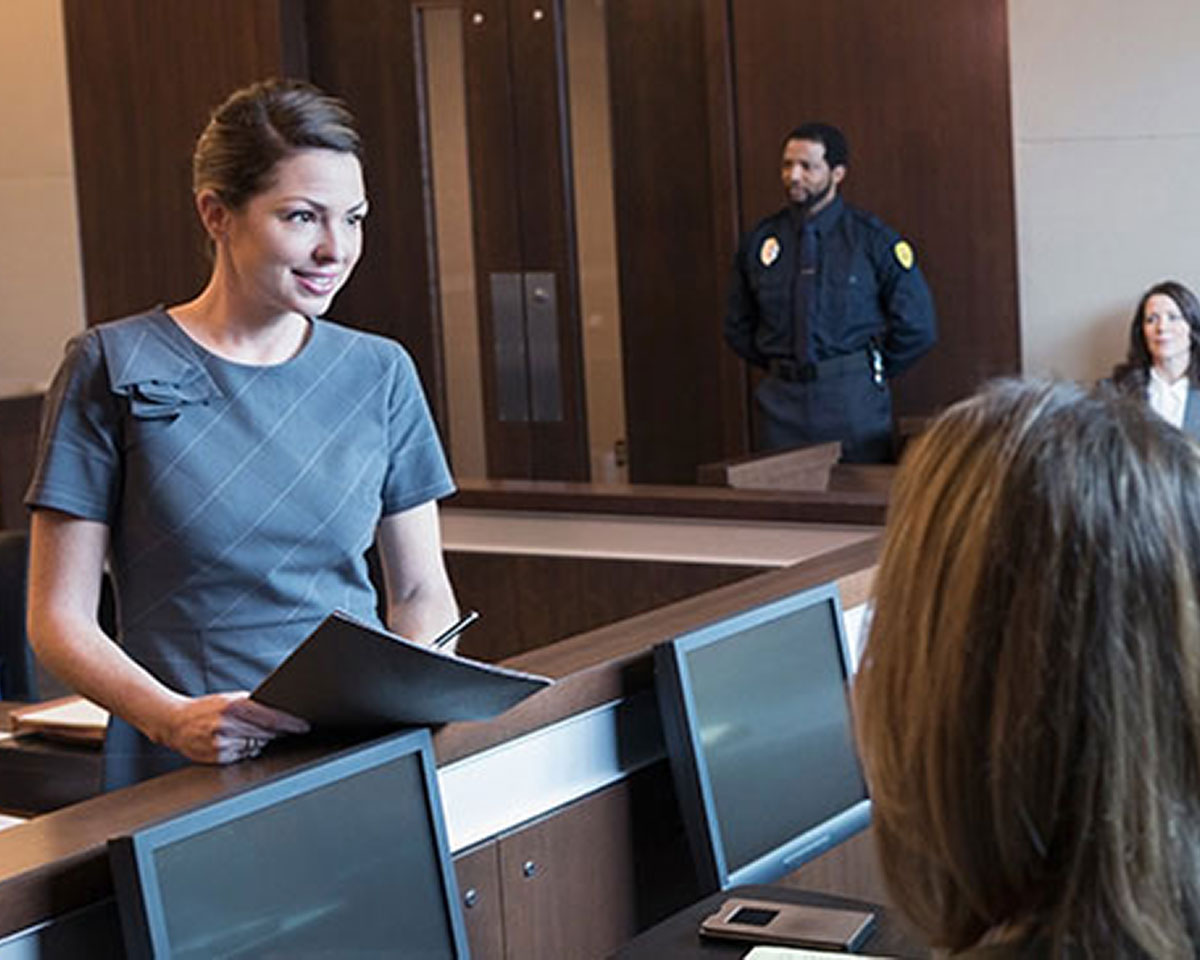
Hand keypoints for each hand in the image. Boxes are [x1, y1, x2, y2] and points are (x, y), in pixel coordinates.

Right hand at [157, 692, 309, 763]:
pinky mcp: (219, 757)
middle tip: (284, 729)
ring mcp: (223, 743)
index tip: (304, 726)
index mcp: (234, 707)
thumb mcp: (229, 699)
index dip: (290, 723)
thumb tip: (279, 710)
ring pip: (257, 745)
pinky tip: (236, 742)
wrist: (175, 723)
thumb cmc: (205, 708)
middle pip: (267, 733)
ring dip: (260, 741)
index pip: (271, 717)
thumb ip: (252, 704)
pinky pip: (244, 755)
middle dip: (278, 732)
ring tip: (246, 732)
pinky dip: (246, 749)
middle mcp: (229, 725)